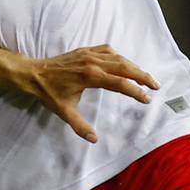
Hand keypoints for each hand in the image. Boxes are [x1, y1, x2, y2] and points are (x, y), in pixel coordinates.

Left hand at [26, 45, 158, 143]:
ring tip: (144, 76)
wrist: (33, 74)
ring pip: (118, 57)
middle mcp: (93, 62)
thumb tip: (94, 139)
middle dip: (142, 76)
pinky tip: (123, 64)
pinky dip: (119, 57)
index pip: (120, 83)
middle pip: (125, 67)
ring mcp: (89, 54)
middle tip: (155, 85)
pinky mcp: (85, 51)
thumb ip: (80, 126)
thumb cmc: (48, 93)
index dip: (135, 91)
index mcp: (90, 76)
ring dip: (133, 66)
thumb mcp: (64, 112)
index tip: (146, 99)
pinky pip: (107, 50)